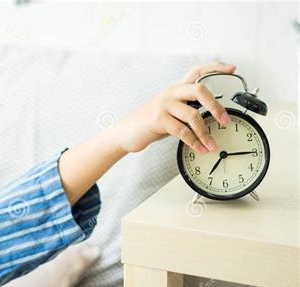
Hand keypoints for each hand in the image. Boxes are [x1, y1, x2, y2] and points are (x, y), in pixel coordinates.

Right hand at [114, 61, 235, 153]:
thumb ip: (185, 108)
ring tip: (211, 144)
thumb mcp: (168, 111)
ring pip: (192, 115)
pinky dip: (193, 142)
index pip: (197, 71)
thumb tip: (209, 116)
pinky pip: (182, 131)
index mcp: (175, 90)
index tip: (231, 69)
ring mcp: (163, 105)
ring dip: (205, 133)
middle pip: (199, 89)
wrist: (126, 132)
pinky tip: (199, 148)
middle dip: (215, 106)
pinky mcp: (158, 119)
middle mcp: (170, 93)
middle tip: (224, 120)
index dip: (215, 67)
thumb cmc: (149, 123)